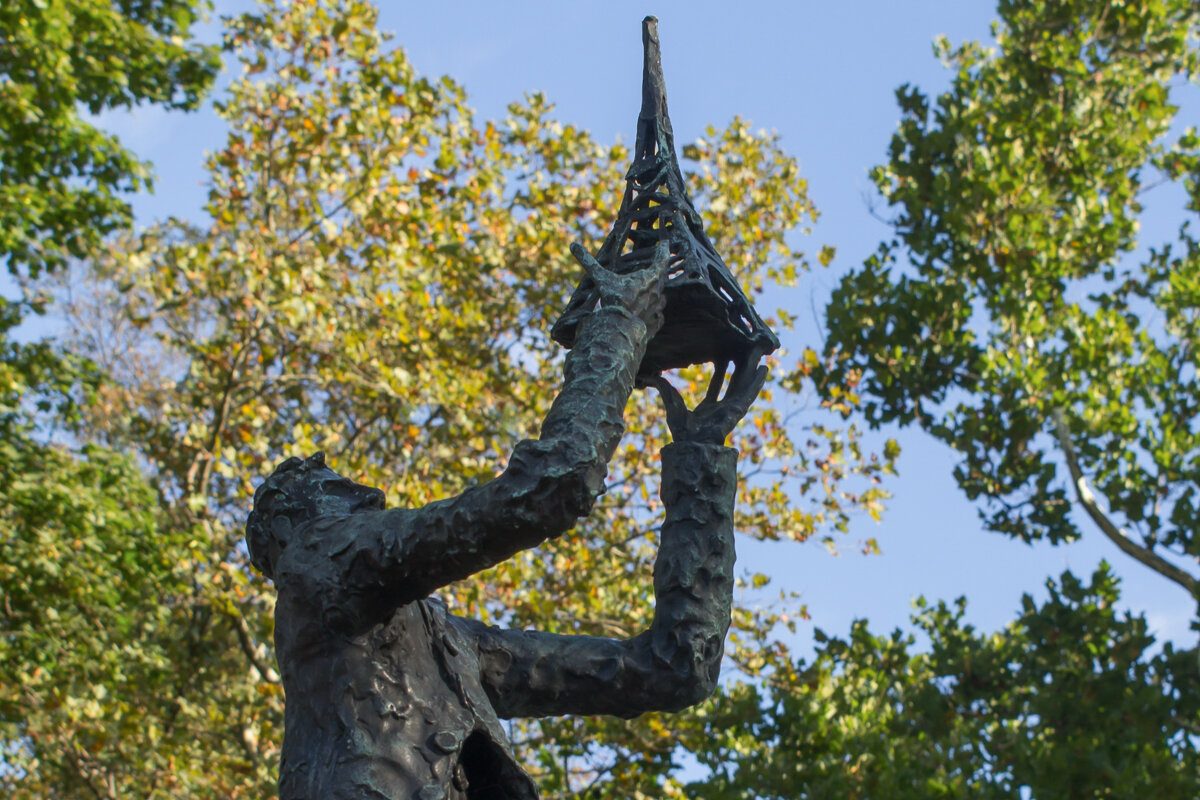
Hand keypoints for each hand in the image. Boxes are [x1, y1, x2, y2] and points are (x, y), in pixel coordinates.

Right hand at [571, 239, 669, 333]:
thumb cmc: (613, 300)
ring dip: (656, 290)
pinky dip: (655, 310)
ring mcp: (658, 308)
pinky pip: (659, 314)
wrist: (619, 328)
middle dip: (659, 270)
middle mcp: (657, 291)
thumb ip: (588, 262)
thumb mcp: (601, 278)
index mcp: (649, 277)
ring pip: (661, 295)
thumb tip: (572, 245)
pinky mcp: (656, 322)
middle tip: (658, 263)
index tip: (664, 244)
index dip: (663, 251)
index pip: (662, 259)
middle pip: (662, 277)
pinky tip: (650, 310)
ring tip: (650, 288)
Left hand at [649, 353, 767, 444]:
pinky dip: (758, 381)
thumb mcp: (671, 403)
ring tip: (760, 354)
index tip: (723, 359)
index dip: (719, 373)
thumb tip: (649, 376)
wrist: (693, 444)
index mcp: (708, 408)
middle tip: (746, 352)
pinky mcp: (740, 409)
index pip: (716, 385)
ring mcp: (733, 408)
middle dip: (740, 366)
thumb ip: (664, 389)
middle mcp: (722, 407)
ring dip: (752, 369)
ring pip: (745, 383)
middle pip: (734, 382)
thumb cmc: (681, 431)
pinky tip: (764, 369)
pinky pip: (751, 392)